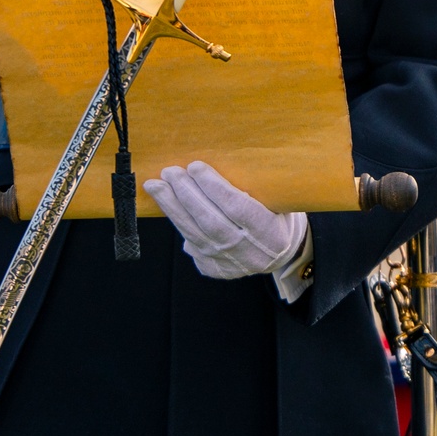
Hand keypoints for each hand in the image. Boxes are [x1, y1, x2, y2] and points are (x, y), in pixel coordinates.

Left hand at [144, 161, 307, 280]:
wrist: (280, 253)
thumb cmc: (276, 215)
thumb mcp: (278, 201)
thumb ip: (256, 188)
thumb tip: (215, 169)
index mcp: (270, 232)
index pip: (238, 208)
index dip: (214, 187)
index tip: (195, 166)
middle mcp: (249, 252)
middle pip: (210, 222)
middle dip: (186, 194)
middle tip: (170, 172)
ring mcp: (229, 263)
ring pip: (194, 234)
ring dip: (172, 207)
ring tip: (156, 185)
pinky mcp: (214, 269)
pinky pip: (191, 244)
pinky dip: (177, 221)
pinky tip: (164, 203)